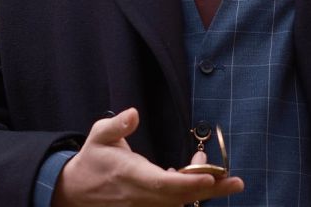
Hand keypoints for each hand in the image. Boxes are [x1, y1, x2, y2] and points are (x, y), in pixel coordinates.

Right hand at [52, 108, 243, 205]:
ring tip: (221, 172)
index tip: (210, 176)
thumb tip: (134, 113)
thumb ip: (117, 125)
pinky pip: (172, 204)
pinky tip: (198, 176)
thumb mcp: (99, 135)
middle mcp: (140, 195)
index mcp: (130, 175)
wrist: (74, 191)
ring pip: (179, 203)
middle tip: (237, 182)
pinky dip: (189, 192)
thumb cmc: (92, 160)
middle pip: (180, 197)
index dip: (188, 181)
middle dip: (211, 190)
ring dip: (201, 188)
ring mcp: (144, 206)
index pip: (163, 183)